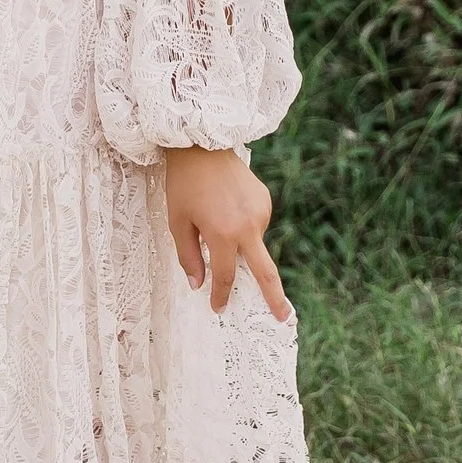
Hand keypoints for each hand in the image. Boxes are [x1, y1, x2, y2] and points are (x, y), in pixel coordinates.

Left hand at [162, 146, 289, 321]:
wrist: (202, 143)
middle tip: (284, 319)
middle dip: (275, 298)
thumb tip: (198, 284)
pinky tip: (225, 207)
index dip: (221, 294)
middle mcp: (248, 226)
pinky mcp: (265, 201)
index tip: (218, 308)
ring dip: (240, 245)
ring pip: (253, 244)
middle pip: (265, 272)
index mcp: (223, 234)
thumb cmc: (183, 183)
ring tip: (214, 216)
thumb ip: (189, 256)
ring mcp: (260, 213)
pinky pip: (255, 224)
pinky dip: (242, 227)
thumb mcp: (177, 222)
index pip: (226, 276)